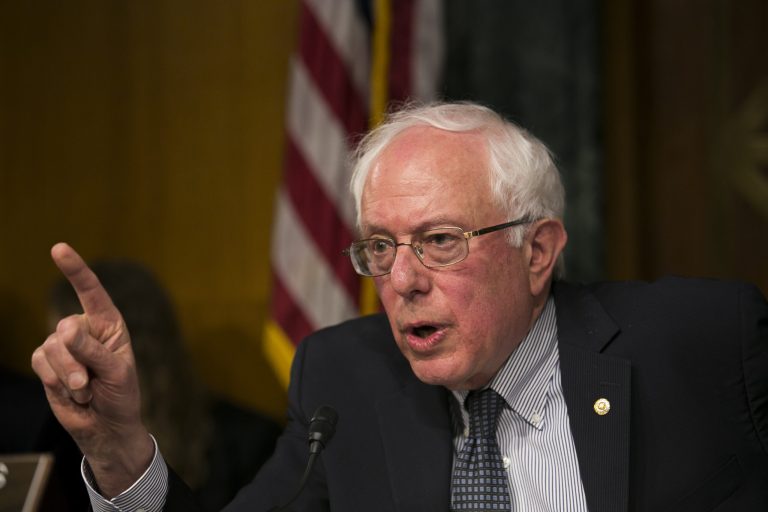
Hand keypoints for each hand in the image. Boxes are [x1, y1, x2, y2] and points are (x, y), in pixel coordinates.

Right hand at [31, 243, 153, 496]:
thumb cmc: (121, 395)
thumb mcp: (116, 372)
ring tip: (86, 389)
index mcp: (109, 324)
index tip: (58, 248)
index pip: (91, 291)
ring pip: (51, 348)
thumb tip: (65, 330)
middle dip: (77, 359)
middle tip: (90, 381)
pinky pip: (41, 363)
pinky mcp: (48, 364)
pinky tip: (72, 393)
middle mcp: (85, 330)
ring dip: (68, 375)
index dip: (75, 270)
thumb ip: (93, 351)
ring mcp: (64, 347)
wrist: (105, 426)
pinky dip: (55, 381)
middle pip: (66, 328)